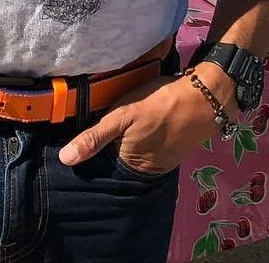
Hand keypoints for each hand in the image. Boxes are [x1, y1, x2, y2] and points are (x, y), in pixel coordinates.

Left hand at [57, 69, 232, 173]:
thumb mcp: (122, 116)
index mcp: (130, 165)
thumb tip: (64, 160)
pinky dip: (138, 134)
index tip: (75, 127)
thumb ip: (94, 138)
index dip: (88, 144)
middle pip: (114, 155)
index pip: (99, 160)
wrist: (203, 99)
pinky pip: (145, 144)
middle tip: (95, 115)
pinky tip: (137, 119)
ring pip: (129, 148)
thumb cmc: (159, 105)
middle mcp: (144, 169)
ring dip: (122, 136)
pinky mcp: (169, 148)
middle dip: (105, 141)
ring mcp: (158, 159)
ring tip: (115, 116)